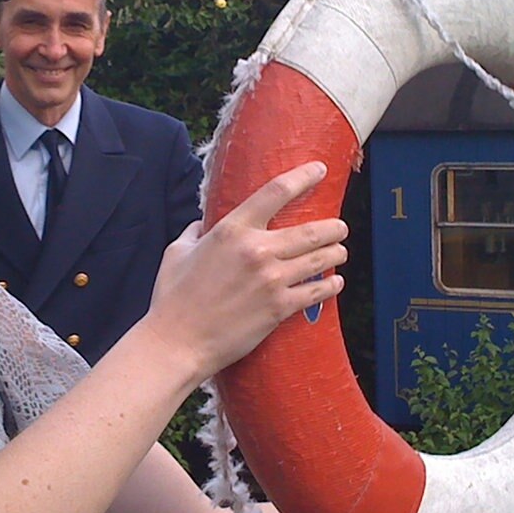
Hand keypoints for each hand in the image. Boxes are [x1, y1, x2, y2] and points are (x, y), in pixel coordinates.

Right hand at [138, 161, 347, 381]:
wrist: (178, 342)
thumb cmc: (172, 298)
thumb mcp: (177, 252)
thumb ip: (195, 233)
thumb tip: (201, 226)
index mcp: (232, 230)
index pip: (276, 192)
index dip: (303, 177)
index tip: (318, 170)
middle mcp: (257, 250)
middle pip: (312, 229)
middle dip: (334, 227)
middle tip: (340, 227)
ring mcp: (272, 280)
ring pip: (321, 259)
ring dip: (336, 253)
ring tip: (341, 252)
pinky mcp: (279, 308)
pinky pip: (317, 291)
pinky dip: (331, 285)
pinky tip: (336, 282)